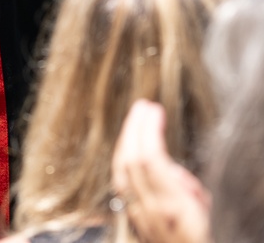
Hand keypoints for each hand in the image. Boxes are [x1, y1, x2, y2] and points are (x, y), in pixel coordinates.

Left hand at [110, 99, 210, 242]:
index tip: (154, 108)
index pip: (149, 158)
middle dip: (133, 128)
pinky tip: (131, 152)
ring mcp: (141, 220)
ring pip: (122, 174)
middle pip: (130, 162)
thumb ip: (192, 192)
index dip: (148, 129)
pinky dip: (126, 163)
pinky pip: (124, 189)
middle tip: (142, 106)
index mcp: (173, 208)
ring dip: (126, 142)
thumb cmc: (213, 240)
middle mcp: (151, 213)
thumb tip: (175, 174)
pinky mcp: (139, 227)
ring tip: (135, 122)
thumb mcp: (213, 214)